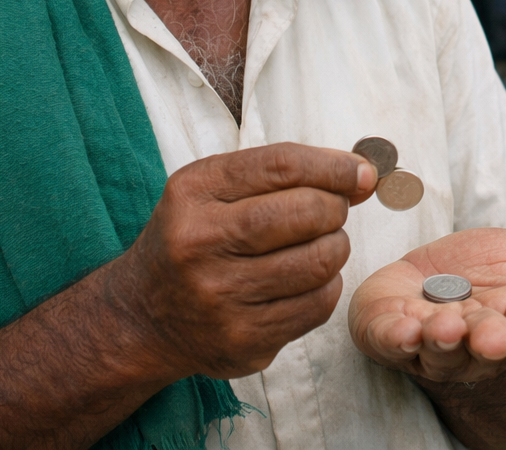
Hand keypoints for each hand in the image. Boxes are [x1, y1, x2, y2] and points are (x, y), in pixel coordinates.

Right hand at [107, 143, 378, 381]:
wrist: (142, 317)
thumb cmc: (193, 239)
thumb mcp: (214, 190)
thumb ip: (282, 173)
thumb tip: (363, 176)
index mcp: (193, 193)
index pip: (282, 165)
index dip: (335, 166)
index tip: (363, 172)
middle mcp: (200, 244)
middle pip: (307, 212)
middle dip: (335, 208)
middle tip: (329, 212)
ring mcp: (220, 298)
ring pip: (321, 261)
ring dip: (334, 247)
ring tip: (316, 245)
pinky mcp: (243, 341)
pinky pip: (318, 304)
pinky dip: (326, 286)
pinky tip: (304, 280)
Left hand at [349, 229, 505, 383]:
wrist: (431, 289)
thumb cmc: (492, 277)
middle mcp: (477, 338)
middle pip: (486, 342)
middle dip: (490, 340)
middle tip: (494, 336)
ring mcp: (432, 342)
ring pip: (440, 347)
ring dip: (443, 338)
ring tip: (445, 325)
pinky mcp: (388, 334)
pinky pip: (390, 342)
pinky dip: (396, 337)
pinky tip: (403, 329)